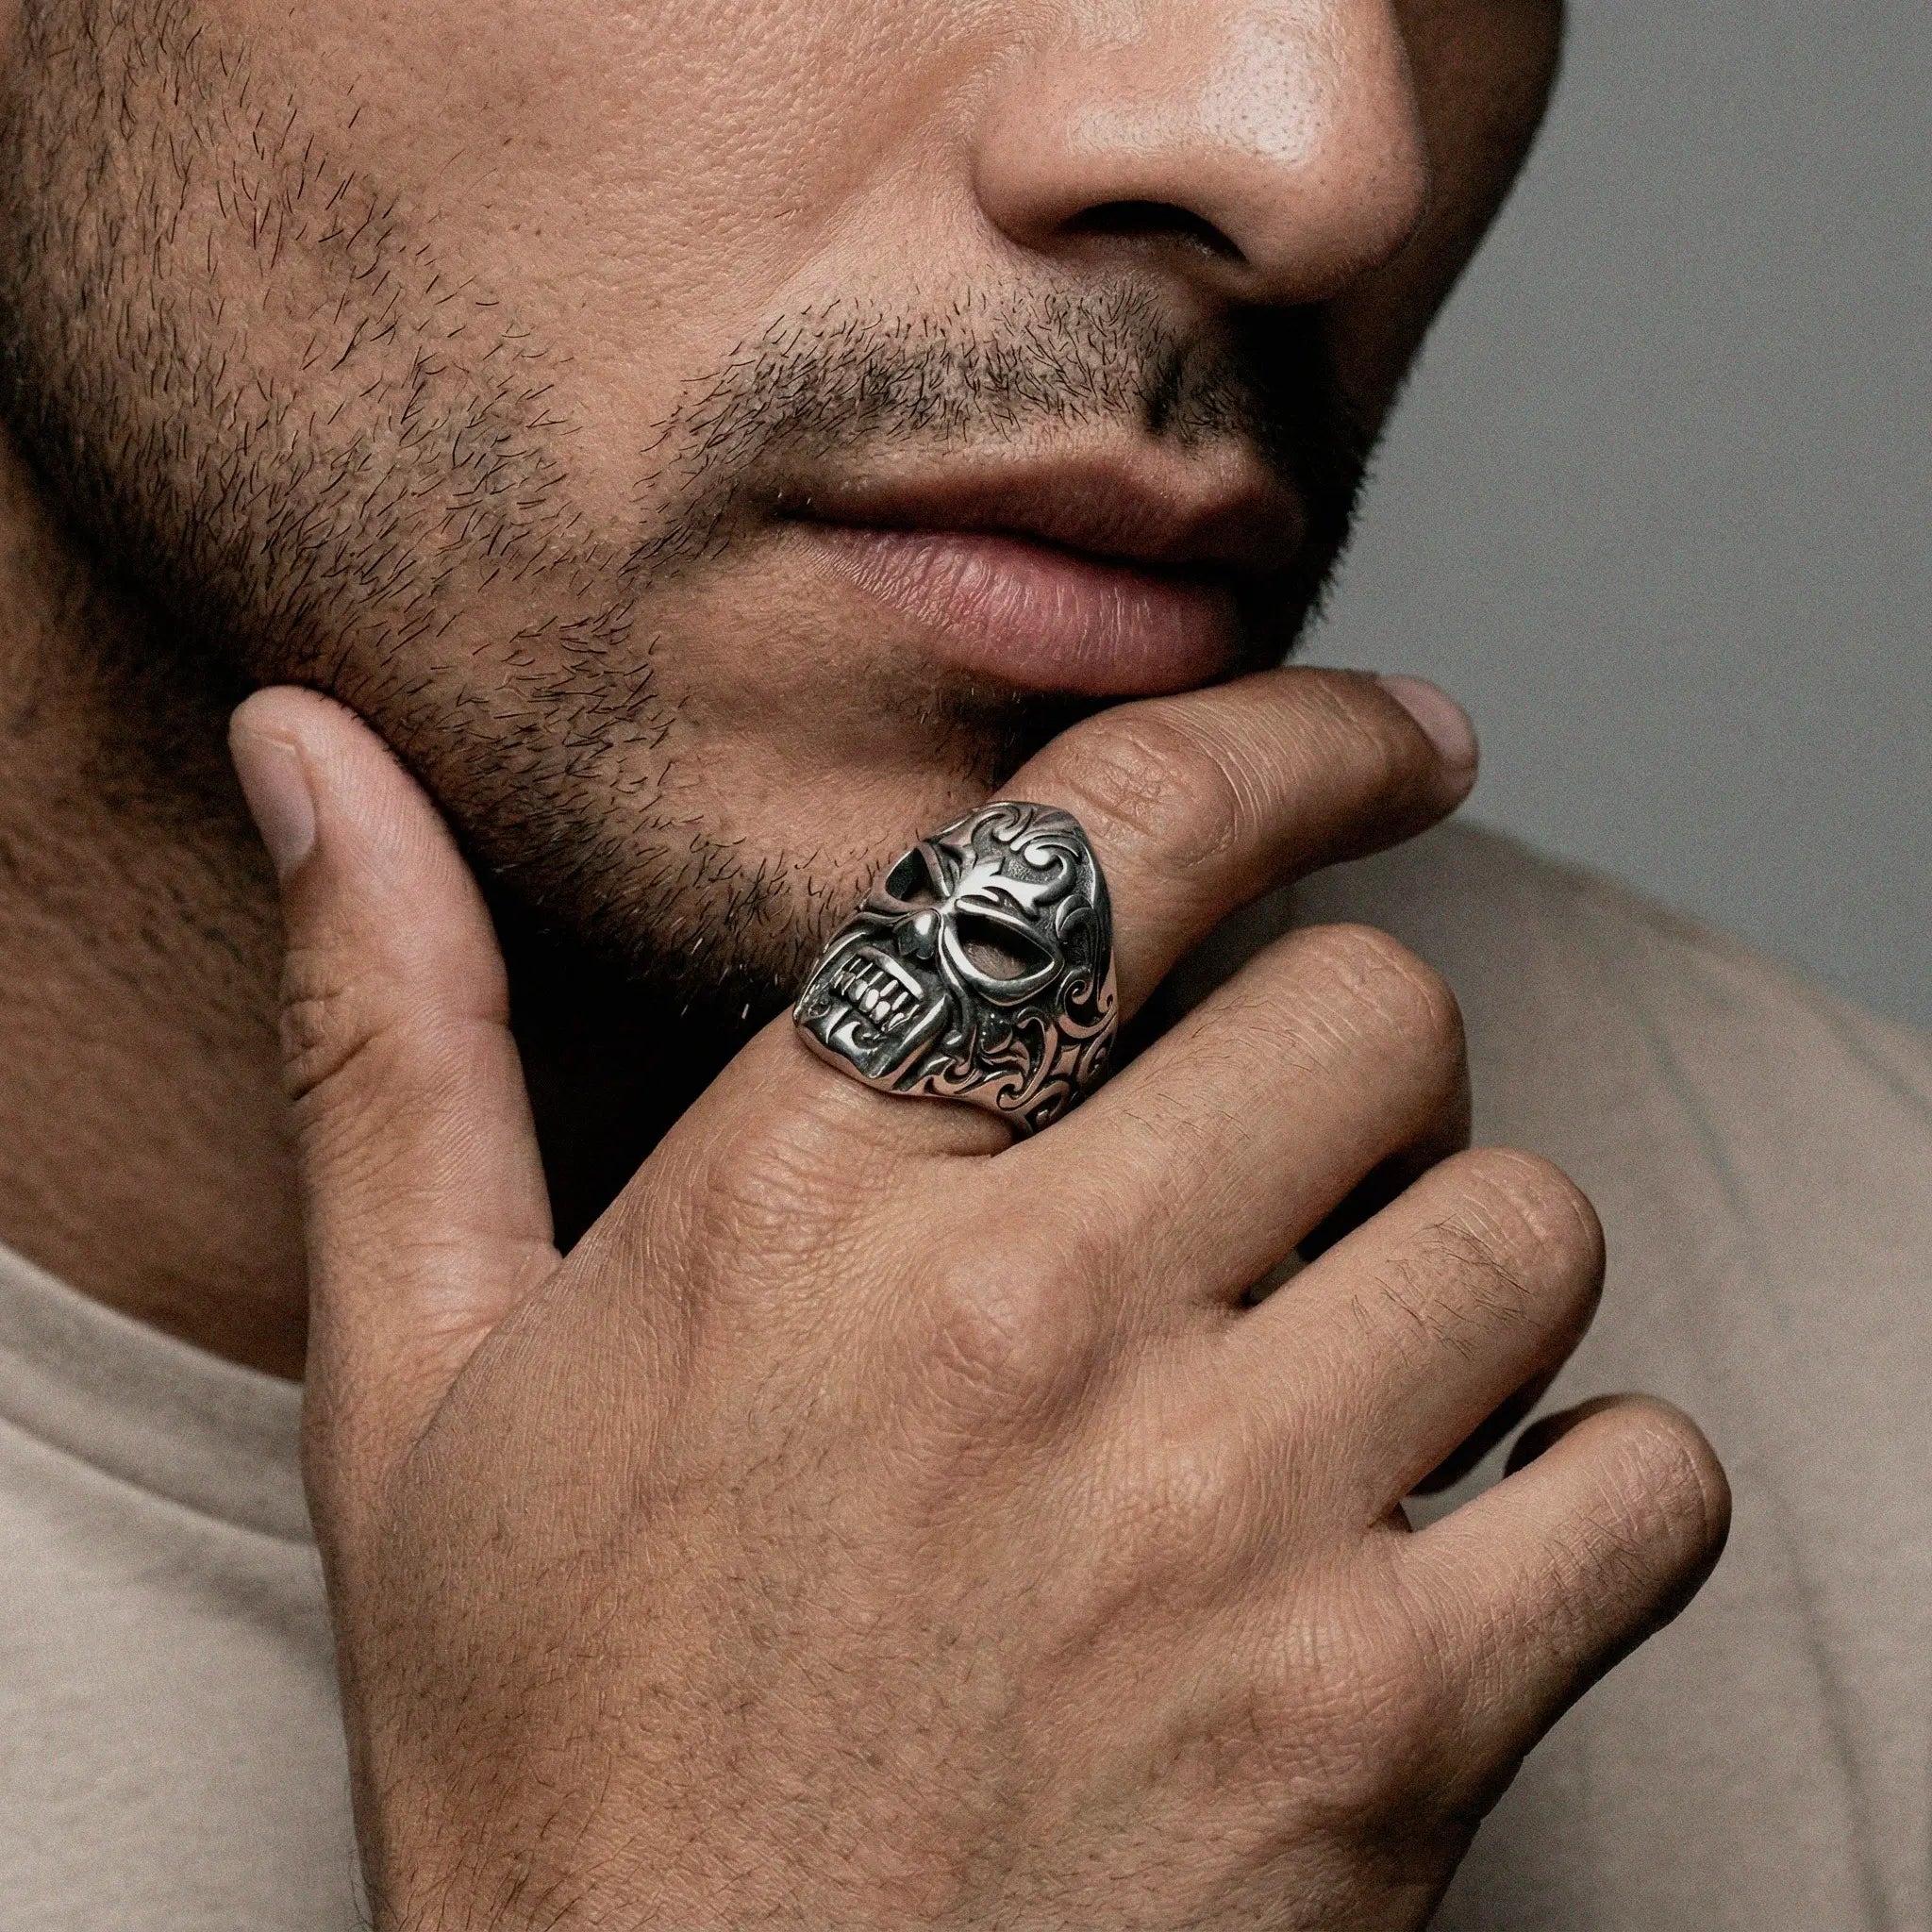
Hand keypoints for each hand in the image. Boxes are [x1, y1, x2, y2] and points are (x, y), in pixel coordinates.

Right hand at [231, 669, 1727, 1930]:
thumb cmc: (549, 1757)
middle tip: (1267, 1178)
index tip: (1405, 742)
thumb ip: (391, 1037)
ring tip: (1322, 1380)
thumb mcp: (410, 1385)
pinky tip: (1443, 1551)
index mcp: (800, 1195)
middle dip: (1353, 1064)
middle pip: (1375, 1010)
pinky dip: (1590, 1494)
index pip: (1120, 832)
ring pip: (1521, 1223)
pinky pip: (1639, 1485)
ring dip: (1456, 1270)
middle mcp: (1023, 1321)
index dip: (1303, 736)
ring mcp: (1219, 1528)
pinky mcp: (1380, 1731)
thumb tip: (311, 748)